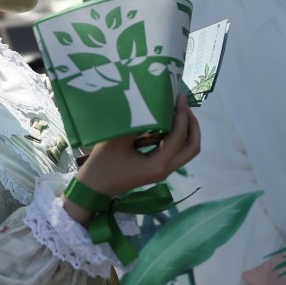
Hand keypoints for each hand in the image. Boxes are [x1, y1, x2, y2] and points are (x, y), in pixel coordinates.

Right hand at [64, 96, 199, 223]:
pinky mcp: (157, 168)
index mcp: (157, 165)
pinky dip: (177, 136)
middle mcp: (165, 170)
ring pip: (186, 150)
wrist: (93, 186)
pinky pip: (175, 151)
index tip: (179, 97)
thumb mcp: (118, 139)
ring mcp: (162, 170)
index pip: (178, 137)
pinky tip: (166, 122)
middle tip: (184, 105)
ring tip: (177, 111)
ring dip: (186, 130)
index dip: (182, 116)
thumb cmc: (103, 163)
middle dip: (192, 125)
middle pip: (192, 147)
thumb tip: (153, 105)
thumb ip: (138, 124)